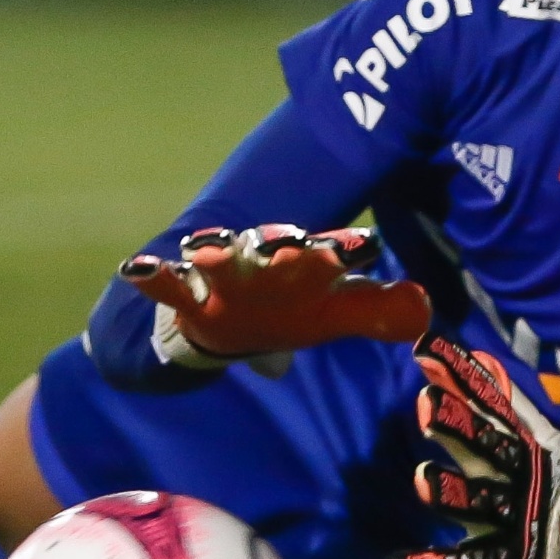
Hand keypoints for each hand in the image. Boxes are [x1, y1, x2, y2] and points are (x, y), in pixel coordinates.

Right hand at [119, 225, 429, 366]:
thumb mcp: (337, 312)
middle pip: (276, 246)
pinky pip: (163, 280)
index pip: (334, 253)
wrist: (228, 320)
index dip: (348, 249)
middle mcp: (267, 260)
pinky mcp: (184, 291)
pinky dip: (150, 273)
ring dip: (214, 249)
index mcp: (309, 265)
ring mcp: (223, 272)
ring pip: (219, 254)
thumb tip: (425, 311)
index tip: (362, 245)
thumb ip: (380, 312)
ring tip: (207, 246)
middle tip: (288, 237)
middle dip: (281, 242)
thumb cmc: (293, 307)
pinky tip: (134, 266)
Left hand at [388, 335, 559, 558]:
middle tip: (426, 402)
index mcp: (521, 448)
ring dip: (451, 492)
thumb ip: (507, 404)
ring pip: (480, 503)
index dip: (461, 378)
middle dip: (458, 426)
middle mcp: (518, 479)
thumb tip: (480, 357)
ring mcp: (515, 521)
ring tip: (420, 477)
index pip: (489, 406)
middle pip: (486, 448)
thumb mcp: (539, 444)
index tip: (426, 350)